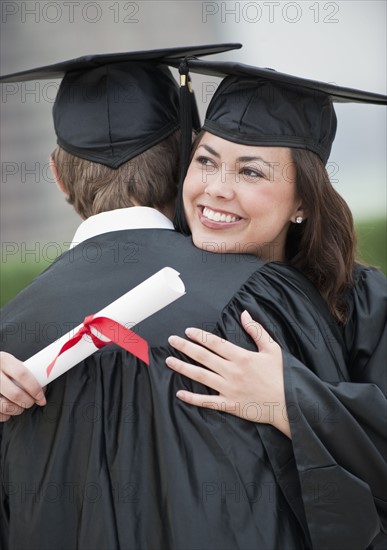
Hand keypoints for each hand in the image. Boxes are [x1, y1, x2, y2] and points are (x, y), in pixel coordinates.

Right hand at [0, 351, 45, 421]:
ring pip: (5, 406)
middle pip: (15, 394)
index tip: (41, 397)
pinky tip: (9, 409)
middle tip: (32, 402)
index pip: (22, 375)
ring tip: (21, 406)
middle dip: (28, 401)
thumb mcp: (12, 363)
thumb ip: (24, 372)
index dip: (35, 388)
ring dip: (18, 410)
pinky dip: (6, 415)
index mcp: (4, 360)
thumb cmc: (2, 367)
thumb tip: (42, 387)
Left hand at [166, 310, 289, 437]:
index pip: (215, 343)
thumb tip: (244, 313)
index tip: (187, 331)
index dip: (199, 336)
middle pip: (203, 357)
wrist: (289, 404)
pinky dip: (192, 398)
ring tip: (169, 361)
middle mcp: (232, 372)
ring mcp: (229, 389)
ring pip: (201, 377)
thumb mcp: (272, 349)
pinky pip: (207, 402)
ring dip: (183, 368)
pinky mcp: (230, 405)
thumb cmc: (281, 376)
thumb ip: (257, 330)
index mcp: (242, 357)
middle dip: (185, 347)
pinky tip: (179, 393)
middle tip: (171, 340)